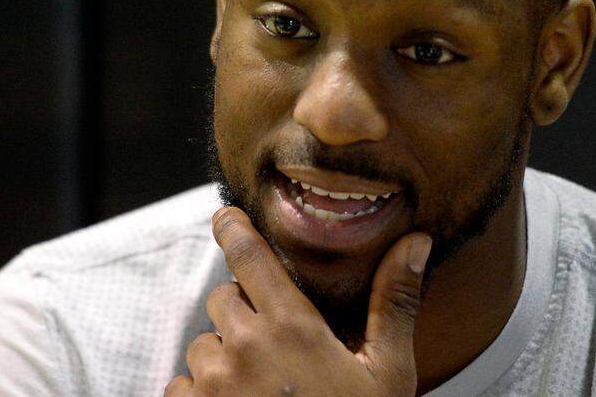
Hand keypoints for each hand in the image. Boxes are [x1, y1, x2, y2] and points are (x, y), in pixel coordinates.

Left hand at [164, 206, 432, 396]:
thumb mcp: (387, 373)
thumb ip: (394, 302)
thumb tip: (415, 241)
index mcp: (290, 326)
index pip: (248, 255)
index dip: (233, 228)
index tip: (224, 216)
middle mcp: (242, 347)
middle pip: (224, 299)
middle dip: (244, 311)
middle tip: (277, 344)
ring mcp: (210, 385)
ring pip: (202, 345)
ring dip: (223, 357)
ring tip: (262, 388)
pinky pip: (180, 386)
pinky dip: (200, 394)